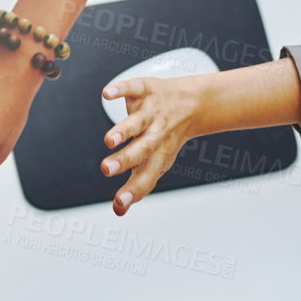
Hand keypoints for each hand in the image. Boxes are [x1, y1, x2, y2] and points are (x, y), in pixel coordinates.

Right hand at [101, 58, 300, 215]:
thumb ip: (136, 185)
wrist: (195, 104)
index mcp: (157, 155)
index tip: (119, 203)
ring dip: (123, 130)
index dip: (134, 190)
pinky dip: (121, 89)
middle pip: (142, 149)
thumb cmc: (166, 138)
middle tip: (105, 170)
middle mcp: (156, 134)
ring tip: (109, 140)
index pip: (147, 176)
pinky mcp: (147, 89)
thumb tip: (118, 211)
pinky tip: (107, 95)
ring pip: (138, 122)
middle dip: (125, 160)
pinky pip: (134, 88)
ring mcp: (152, 111)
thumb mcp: (155, 162)